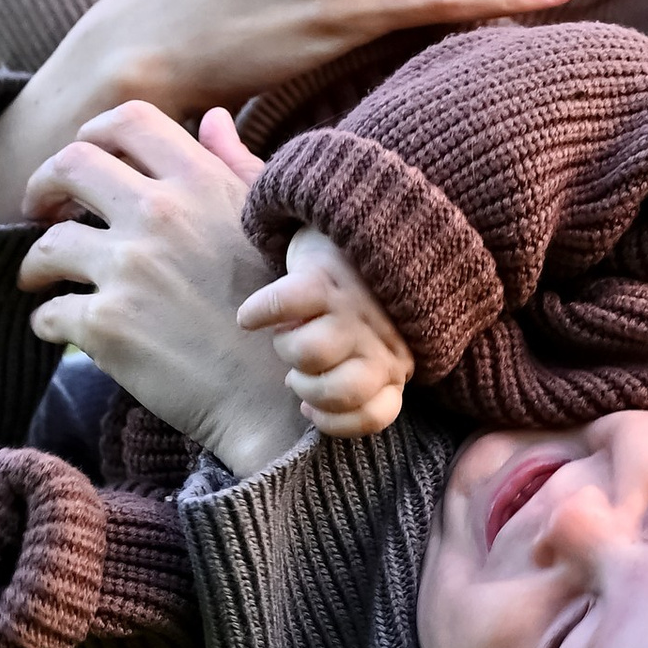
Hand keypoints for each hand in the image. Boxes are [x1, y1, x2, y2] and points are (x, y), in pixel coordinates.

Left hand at [18, 104, 301, 477]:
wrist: (279, 398)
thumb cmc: (287, 313)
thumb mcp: (269, 225)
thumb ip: (235, 165)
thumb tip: (210, 118)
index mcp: (201, 182)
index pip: (129, 121)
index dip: (95, 133)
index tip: (85, 159)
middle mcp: (160, 215)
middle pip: (70, 165)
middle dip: (43, 186)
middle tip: (41, 211)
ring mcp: (129, 269)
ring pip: (46, 245)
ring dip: (35, 262)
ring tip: (41, 278)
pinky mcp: (106, 326)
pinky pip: (49, 313)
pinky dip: (47, 322)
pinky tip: (59, 330)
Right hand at [238, 227, 415, 438]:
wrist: (367, 226)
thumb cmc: (365, 301)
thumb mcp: (377, 347)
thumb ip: (360, 382)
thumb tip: (309, 406)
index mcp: (397, 361)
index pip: (377, 414)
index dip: (335, 421)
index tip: (313, 406)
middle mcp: (382, 336)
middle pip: (340, 391)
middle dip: (308, 389)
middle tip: (301, 369)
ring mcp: (353, 306)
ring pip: (309, 352)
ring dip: (286, 346)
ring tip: (289, 331)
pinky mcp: (323, 275)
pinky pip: (282, 303)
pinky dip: (259, 312)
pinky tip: (250, 318)